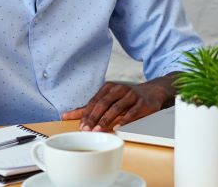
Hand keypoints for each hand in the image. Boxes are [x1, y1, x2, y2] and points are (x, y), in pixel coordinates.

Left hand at [62, 76, 177, 131]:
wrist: (151, 92)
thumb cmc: (125, 97)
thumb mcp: (108, 99)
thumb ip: (89, 108)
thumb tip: (66, 115)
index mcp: (108, 87)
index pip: (95, 101)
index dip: (87, 114)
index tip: (80, 126)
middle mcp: (119, 89)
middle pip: (103, 103)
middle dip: (93, 117)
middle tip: (86, 129)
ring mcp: (131, 95)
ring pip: (117, 108)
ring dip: (106, 120)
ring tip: (98, 130)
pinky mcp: (142, 103)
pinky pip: (132, 112)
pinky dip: (124, 120)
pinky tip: (118, 127)